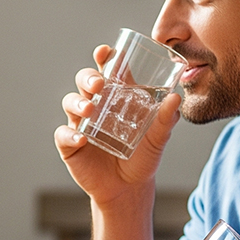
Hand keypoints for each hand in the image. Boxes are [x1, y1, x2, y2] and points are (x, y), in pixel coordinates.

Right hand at [54, 45, 181, 207]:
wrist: (129, 188)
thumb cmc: (143, 157)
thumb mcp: (158, 138)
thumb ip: (166, 119)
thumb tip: (176, 97)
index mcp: (115, 97)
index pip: (106, 70)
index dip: (103, 58)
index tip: (106, 51)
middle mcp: (95, 105)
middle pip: (83, 82)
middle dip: (87, 78)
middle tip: (99, 84)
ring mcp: (80, 124)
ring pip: (70, 103)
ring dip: (77, 103)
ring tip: (89, 110)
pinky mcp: (70, 145)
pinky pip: (64, 134)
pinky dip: (70, 134)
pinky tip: (82, 138)